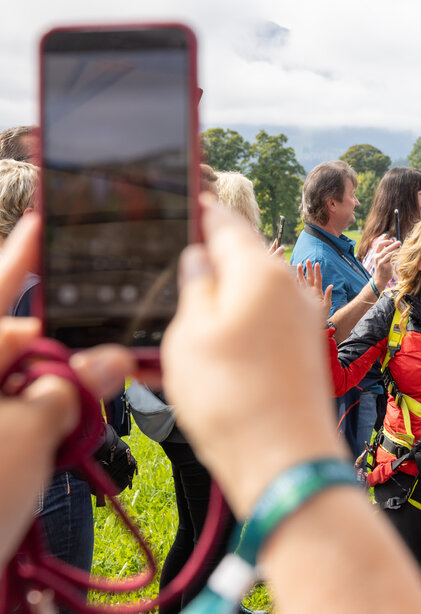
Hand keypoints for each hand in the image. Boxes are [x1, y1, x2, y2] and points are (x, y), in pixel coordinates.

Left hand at [0, 214, 132, 563]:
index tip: (49, 220)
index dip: (25, 256)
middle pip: (22, 339)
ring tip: (96, 396)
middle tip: (110, 349)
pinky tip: (78, 425)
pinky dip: (57, 417)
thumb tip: (108, 360)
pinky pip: (31, 416)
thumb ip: (70, 386)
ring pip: (34, 381)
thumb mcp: (26, 433)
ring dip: (69, 386)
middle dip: (68, 340)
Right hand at [162, 206, 347, 517]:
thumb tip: (201, 259)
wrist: (287, 461)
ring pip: (253, 297)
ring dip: (222, 305)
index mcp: (261, 271)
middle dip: (210, 266)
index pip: (228, 224)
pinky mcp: (305, 351)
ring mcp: (303, 321)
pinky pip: (266, 328)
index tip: (190, 202)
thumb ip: (195, 286)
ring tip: (185, 324)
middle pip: (244, 261)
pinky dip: (238, 332)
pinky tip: (213, 352)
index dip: (204, 212)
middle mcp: (290, 289)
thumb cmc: (231, 396)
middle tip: (175, 274)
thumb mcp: (190, 334)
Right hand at [296, 259, 332, 318]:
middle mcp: (311, 292)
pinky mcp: (300, 298)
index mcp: (318, 292)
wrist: (315, 323)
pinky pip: (297, 289)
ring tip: (298, 265)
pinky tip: (291, 277)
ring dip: (300, 273)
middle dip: (308, 269)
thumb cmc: (322, 315)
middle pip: (309, 278)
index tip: (317, 264)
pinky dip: (294, 283)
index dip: (317, 272)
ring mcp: (305, 295)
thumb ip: (328, 295)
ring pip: (302, 282)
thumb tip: (331, 285)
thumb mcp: (327, 305)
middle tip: (307, 261)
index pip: (318, 280)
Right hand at [371, 237, 400, 291]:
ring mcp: (380, 262)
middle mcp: (377, 257)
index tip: (392, 241)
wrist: (379, 279)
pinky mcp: (384, 266)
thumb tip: (393, 246)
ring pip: (388, 253)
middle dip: (393, 244)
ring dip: (395, 249)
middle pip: (385, 248)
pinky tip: (400, 254)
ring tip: (401, 247)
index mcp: (375, 254)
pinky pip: (391, 258)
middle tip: (399, 242)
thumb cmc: (382, 269)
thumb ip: (384, 254)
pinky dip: (396, 255)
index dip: (386, 241)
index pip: (379, 244)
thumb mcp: (381, 260)